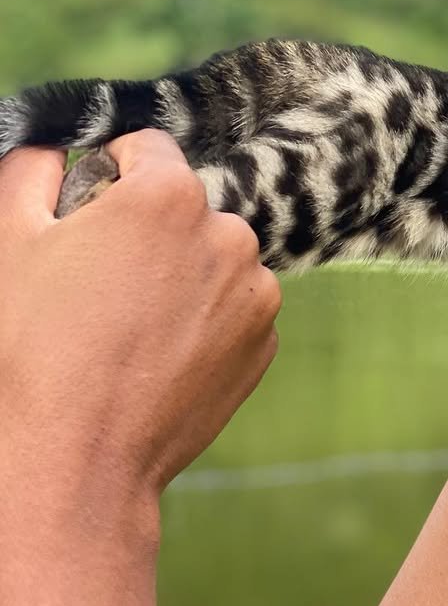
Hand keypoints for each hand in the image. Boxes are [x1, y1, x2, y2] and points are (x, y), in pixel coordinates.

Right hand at [0, 130, 280, 605]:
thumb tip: (53, 143)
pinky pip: (233, 307)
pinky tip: (158, 355)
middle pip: (184, 208)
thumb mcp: (11, 239)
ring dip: (181, 274)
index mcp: (171, 194)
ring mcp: (255, 288)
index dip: (110, 172)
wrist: (73, 461)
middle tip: (101, 283)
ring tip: (128, 327)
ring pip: (213, 258)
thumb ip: (34, 169)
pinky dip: (205, 319)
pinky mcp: (264, 339)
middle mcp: (229, 231)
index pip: (147, 148)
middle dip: (148, 229)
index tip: (89, 210)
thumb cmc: (33, 348)